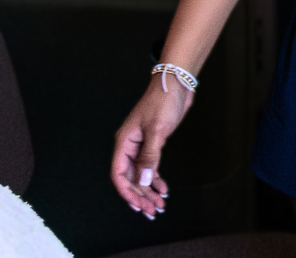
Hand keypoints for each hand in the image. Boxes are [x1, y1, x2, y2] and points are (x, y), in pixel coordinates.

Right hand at [110, 74, 194, 217]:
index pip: (118, 174)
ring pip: (140, 175)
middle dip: (140, 196)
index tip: (138, 205)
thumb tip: (142, 181)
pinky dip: (155, 180)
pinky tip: (163, 190)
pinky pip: (150, 168)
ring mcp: (140, 146)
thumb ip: (150, 157)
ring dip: (148, 191)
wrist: (176, 84)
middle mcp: (129, 147)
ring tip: (158, 205)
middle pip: (129, 178)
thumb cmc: (163, 101)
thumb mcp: (157, 130)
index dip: (127, 192)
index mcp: (124, 142)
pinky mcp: (153, 144)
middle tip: (152, 211)